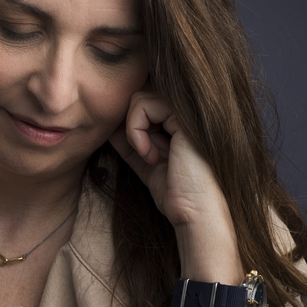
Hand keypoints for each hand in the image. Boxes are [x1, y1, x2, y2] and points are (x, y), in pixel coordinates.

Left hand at [109, 86, 228, 229]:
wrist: (194, 210)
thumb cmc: (174, 192)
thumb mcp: (145, 161)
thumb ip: (131, 140)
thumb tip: (111, 123)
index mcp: (181, 121)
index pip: (145, 104)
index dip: (132, 124)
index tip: (139, 152)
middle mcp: (186, 112)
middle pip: (140, 96)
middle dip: (131, 126)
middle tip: (142, 153)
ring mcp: (187, 111)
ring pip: (139, 98)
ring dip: (133, 130)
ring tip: (147, 155)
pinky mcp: (183, 115)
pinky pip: (143, 105)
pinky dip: (135, 131)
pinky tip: (149, 155)